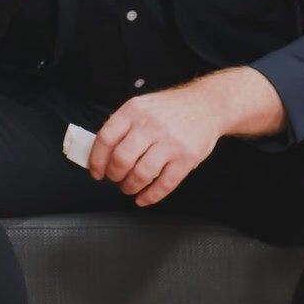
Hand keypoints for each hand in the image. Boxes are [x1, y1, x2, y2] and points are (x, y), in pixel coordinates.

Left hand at [87, 81, 228, 206]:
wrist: (207, 105)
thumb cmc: (171, 109)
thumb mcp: (142, 107)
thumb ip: (123, 126)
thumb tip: (100, 153)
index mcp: (134, 111)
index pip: (106, 138)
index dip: (97, 160)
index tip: (96, 172)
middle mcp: (151, 125)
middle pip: (121, 159)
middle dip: (114, 175)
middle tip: (115, 179)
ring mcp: (170, 142)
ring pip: (141, 174)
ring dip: (130, 187)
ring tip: (129, 187)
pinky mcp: (187, 157)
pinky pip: (164, 184)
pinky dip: (150, 196)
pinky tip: (143, 198)